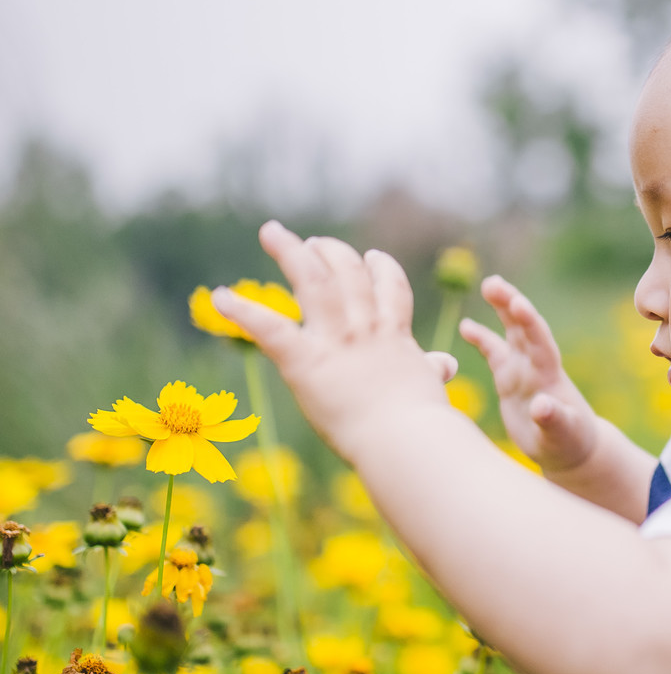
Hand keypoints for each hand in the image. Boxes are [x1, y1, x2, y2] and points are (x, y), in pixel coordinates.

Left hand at [211, 221, 448, 460]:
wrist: (405, 439)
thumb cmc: (422, 423)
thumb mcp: (429, 387)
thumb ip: (432, 369)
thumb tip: (446, 364)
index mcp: (394, 336)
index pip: (390, 289)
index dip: (382, 269)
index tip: (373, 256)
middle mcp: (364, 329)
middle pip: (348, 273)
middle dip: (331, 252)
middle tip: (314, 242)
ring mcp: (335, 342)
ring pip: (312, 282)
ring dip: (290, 253)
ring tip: (273, 233)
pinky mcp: (305, 363)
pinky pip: (269, 328)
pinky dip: (243, 311)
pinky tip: (221, 297)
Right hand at [460, 275, 598, 473]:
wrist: (567, 448)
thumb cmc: (568, 442)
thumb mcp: (561, 434)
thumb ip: (553, 419)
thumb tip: (541, 406)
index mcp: (548, 375)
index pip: (539, 342)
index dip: (528, 323)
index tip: (517, 303)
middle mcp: (535, 366)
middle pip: (522, 328)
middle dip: (510, 304)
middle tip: (493, 283)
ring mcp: (522, 370)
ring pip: (510, 333)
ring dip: (501, 309)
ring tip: (489, 285)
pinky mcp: (510, 380)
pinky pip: (494, 353)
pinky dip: (481, 339)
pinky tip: (465, 325)